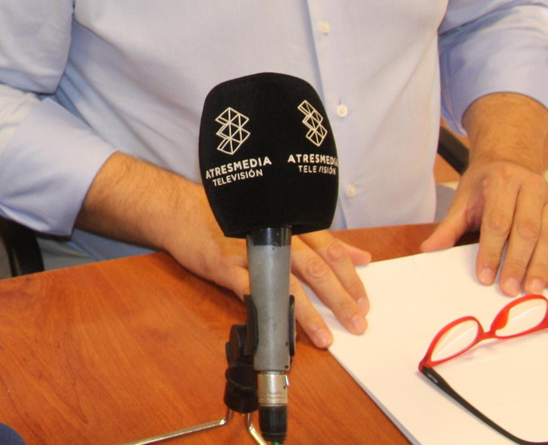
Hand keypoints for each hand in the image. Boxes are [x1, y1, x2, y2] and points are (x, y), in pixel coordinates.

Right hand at [160, 211, 371, 350]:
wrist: (182, 210)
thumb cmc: (232, 217)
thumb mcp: (279, 221)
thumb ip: (321, 241)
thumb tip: (361, 256)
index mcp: (290, 224)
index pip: (330, 250)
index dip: (350, 278)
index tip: (365, 302)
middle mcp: (274, 235)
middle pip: (316, 268)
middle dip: (340, 299)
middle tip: (357, 324)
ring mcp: (250, 251)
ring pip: (287, 283)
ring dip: (309, 314)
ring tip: (325, 338)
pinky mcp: (226, 266)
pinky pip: (253, 293)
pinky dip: (269, 312)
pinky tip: (280, 331)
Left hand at [422, 156, 547, 295]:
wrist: (510, 161)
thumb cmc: (485, 185)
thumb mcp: (464, 199)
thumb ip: (449, 227)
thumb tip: (428, 250)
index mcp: (501, 181)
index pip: (497, 221)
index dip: (491, 251)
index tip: (485, 277)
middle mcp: (529, 187)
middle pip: (525, 230)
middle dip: (517, 263)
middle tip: (509, 289)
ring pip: (547, 236)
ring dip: (540, 266)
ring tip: (532, 290)